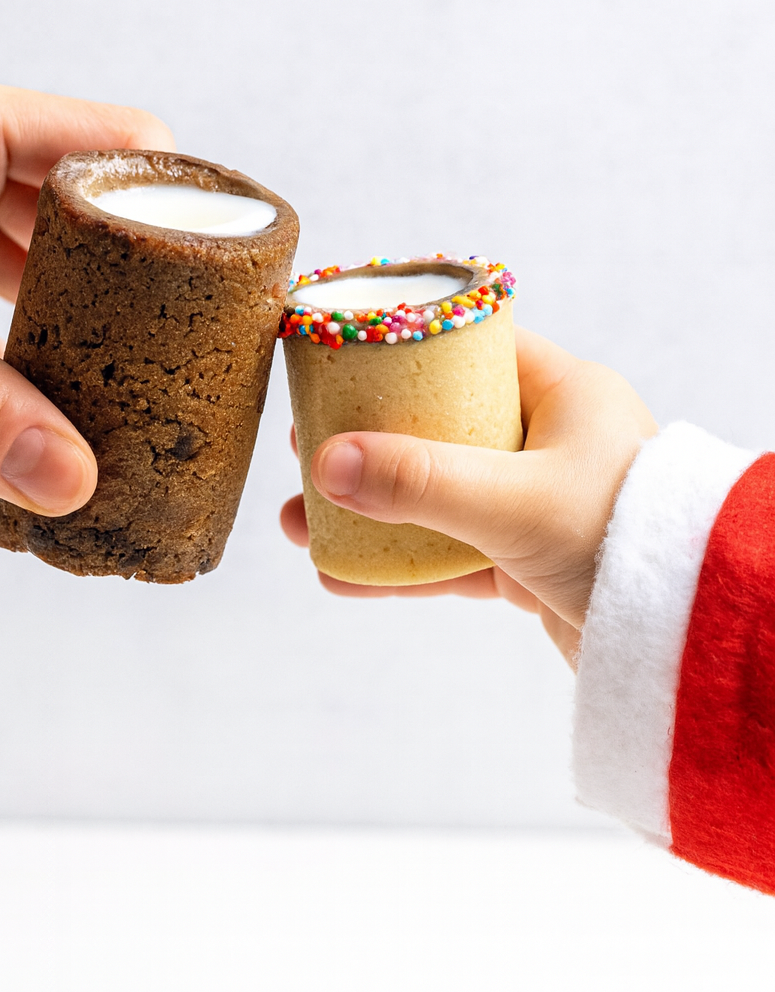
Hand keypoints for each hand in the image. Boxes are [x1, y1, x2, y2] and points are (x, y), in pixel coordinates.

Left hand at [0, 61, 172, 512]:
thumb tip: (73, 481)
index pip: (106, 138)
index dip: (178, 198)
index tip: (239, 272)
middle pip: (76, 208)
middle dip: (132, 280)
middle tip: (196, 355)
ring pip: (24, 265)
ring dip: (71, 325)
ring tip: (138, 391)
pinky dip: (7, 357)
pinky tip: (43, 412)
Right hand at [280, 328, 656, 667]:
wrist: (689, 641)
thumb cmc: (623, 542)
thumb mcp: (512, 502)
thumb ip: (419, 481)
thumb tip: (326, 464)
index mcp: (565, 393)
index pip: (469, 350)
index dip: (400, 355)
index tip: (338, 367)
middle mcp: (554, 440)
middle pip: (440, 425)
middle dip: (367, 444)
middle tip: (306, 448)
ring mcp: (541, 502)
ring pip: (439, 495)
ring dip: (373, 509)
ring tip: (302, 521)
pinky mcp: (533, 561)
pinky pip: (454, 552)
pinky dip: (403, 563)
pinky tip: (344, 575)